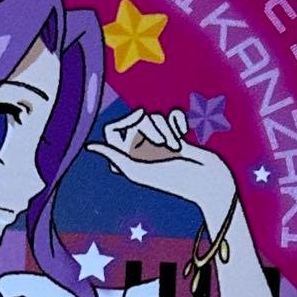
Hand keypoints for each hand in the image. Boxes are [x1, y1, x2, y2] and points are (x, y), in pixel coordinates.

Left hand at [87, 107, 236, 232]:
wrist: (207, 181)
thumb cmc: (172, 179)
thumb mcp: (138, 170)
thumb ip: (114, 157)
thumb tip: (89, 146)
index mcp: (128, 159)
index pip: (113, 130)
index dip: (124, 121)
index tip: (139, 119)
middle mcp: (141, 150)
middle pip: (136, 121)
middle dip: (151, 128)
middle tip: (163, 146)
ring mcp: (159, 142)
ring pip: (155, 117)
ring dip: (167, 130)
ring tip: (177, 149)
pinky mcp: (178, 135)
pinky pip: (172, 115)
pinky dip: (179, 122)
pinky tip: (185, 134)